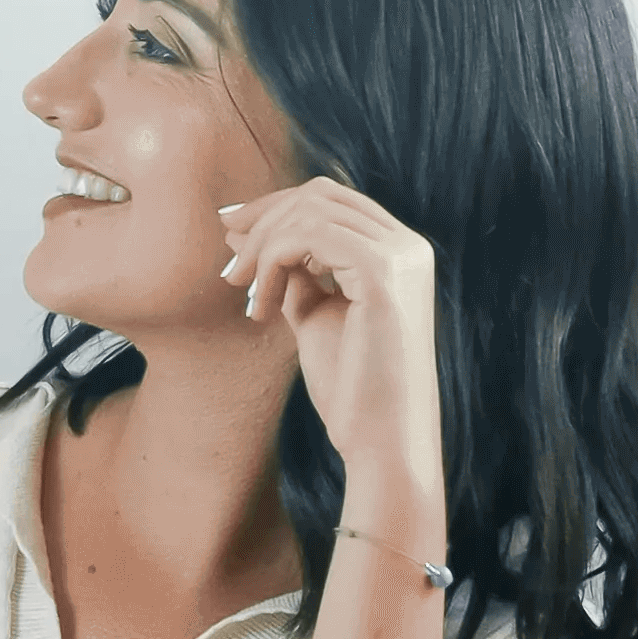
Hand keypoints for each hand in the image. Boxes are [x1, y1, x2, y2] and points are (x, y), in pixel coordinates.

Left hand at [216, 178, 444, 536]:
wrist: (381, 443)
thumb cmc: (352, 391)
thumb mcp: (317, 317)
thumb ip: (297, 276)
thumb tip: (253, 237)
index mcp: (400, 254)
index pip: (333, 201)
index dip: (277, 208)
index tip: (232, 233)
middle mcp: (408, 247)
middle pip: (320, 195)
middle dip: (263, 218)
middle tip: (229, 265)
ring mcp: (400, 256)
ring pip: (310, 211)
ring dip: (263, 248)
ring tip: (244, 295)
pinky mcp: (382, 274)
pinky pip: (308, 237)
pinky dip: (272, 263)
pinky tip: (262, 307)